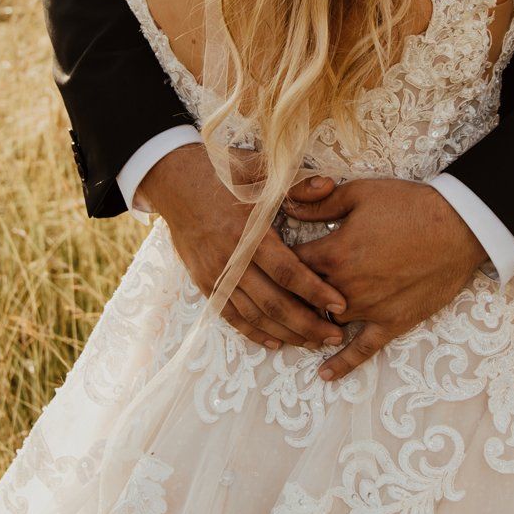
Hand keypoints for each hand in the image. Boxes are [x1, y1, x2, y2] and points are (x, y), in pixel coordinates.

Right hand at [137, 145, 346, 351]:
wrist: (173, 180)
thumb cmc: (221, 174)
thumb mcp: (258, 171)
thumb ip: (296, 184)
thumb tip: (330, 186)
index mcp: (248, 231)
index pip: (287, 271)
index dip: (315, 291)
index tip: (341, 305)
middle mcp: (230, 258)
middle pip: (272, 302)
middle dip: (306, 323)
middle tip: (334, 335)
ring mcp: (214, 273)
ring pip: (252, 315)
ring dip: (284, 332)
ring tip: (312, 342)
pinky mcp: (203, 281)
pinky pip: (229, 315)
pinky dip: (252, 332)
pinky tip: (275, 341)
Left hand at [282, 179, 486, 381]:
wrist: (458, 226)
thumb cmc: (409, 205)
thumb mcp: (359, 193)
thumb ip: (318, 202)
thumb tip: (285, 205)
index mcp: (333, 254)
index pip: (289, 265)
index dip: (276, 262)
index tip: (270, 261)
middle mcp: (345, 287)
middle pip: (302, 299)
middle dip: (287, 297)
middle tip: (274, 297)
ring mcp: (368, 309)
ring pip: (325, 324)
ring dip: (309, 324)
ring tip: (292, 328)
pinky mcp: (392, 323)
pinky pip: (362, 350)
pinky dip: (342, 364)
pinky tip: (325, 375)